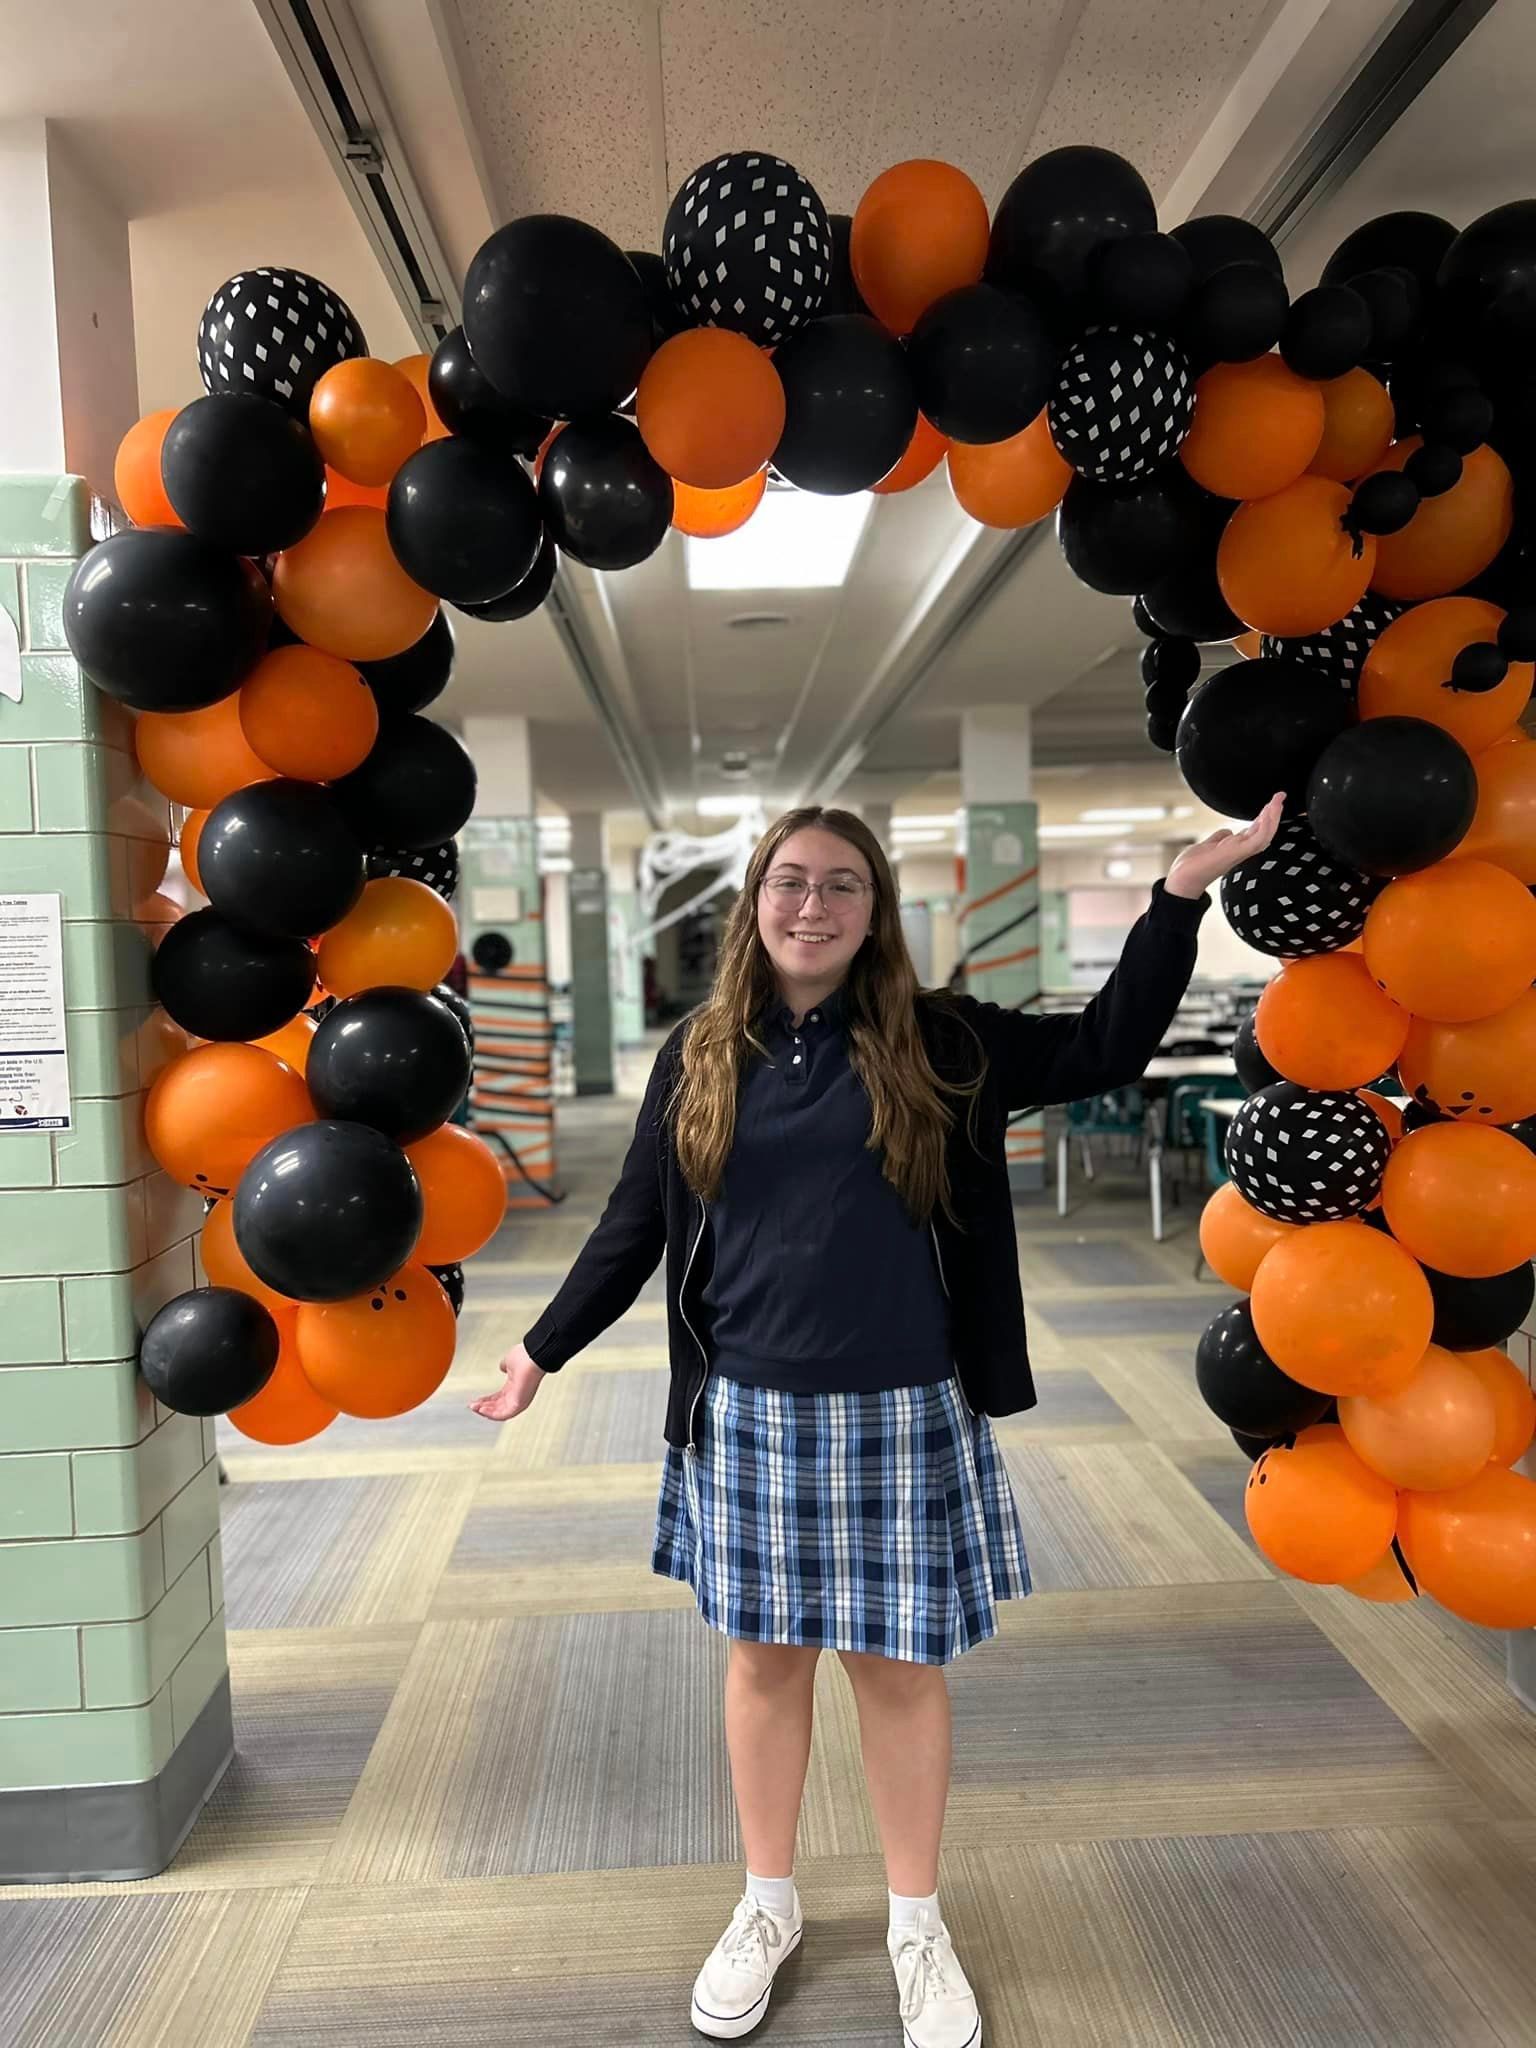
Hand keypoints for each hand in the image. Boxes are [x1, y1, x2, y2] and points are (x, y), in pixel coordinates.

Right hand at [470, 1342, 546, 1422]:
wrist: (531, 1357)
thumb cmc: (525, 1357)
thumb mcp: (509, 1362)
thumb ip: (504, 1366)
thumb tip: (502, 1366)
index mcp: (514, 1386)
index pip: (498, 1398)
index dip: (486, 1400)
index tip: (476, 1401)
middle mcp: (517, 1395)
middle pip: (497, 1407)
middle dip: (483, 1407)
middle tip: (472, 1406)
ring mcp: (519, 1401)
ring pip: (499, 1413)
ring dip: (485, 1412)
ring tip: (474, 1408)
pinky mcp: (519, 1404)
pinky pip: (504, 1415)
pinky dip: (491, 1414)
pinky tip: (481, 1410)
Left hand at [1165, 792, 1284, 900]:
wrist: (1182, 879)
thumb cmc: (1192, 866)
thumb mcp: (1208, 846)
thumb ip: (1219, 838)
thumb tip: (1228, 831)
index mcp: (1235, 848)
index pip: (1256, 831)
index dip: (1265, 817)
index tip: (1271, 804)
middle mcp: (1241, 850)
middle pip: (1264, 830)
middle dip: (1274, 813)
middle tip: (1280, 796)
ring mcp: (1240, 852)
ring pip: (1265, 834)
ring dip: (1273, 817)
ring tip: (1278, 801)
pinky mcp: (1236, 853)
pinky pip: (1257, 839)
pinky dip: (1265, 826)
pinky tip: (1269, 813)